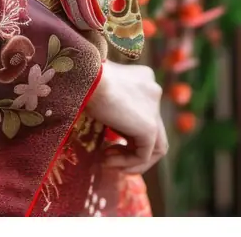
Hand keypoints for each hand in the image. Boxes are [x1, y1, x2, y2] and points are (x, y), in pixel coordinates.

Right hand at [86, 60, 167, 174]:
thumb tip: (108, 122)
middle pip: (152, 131)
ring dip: (130, 160)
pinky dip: (127, 162)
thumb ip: (113, 102)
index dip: (128, 131)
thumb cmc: (85, 78)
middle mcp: (154, 91)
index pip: (144, 112)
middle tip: (106, 155)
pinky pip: (144, 154)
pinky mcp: (150, 127)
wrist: (86, 77)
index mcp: (144, 79)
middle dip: (130, 148)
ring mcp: (155, 109)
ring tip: (106, 161)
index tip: (106, 141)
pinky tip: (107, 160)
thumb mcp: (102, 89)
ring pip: (154, 147)